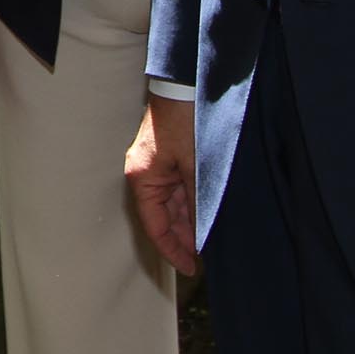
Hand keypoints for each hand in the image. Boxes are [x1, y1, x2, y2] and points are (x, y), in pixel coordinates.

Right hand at [124, 94, 198, 276]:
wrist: (187, 85)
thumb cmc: (186, 121)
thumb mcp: (196, 167)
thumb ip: (198, 202)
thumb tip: (204, 234)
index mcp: (143, 178)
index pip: (155, 226)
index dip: (172, 251)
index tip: (190, 268)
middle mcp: (145, 175)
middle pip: (163, 217)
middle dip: (185, 237)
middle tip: (207, 256)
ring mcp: (157, 167)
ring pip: (173, 205)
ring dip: (191, 221)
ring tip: (212, 238)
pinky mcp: (169, 158)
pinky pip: (179, 190)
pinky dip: (193, 205)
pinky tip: (209, 214)